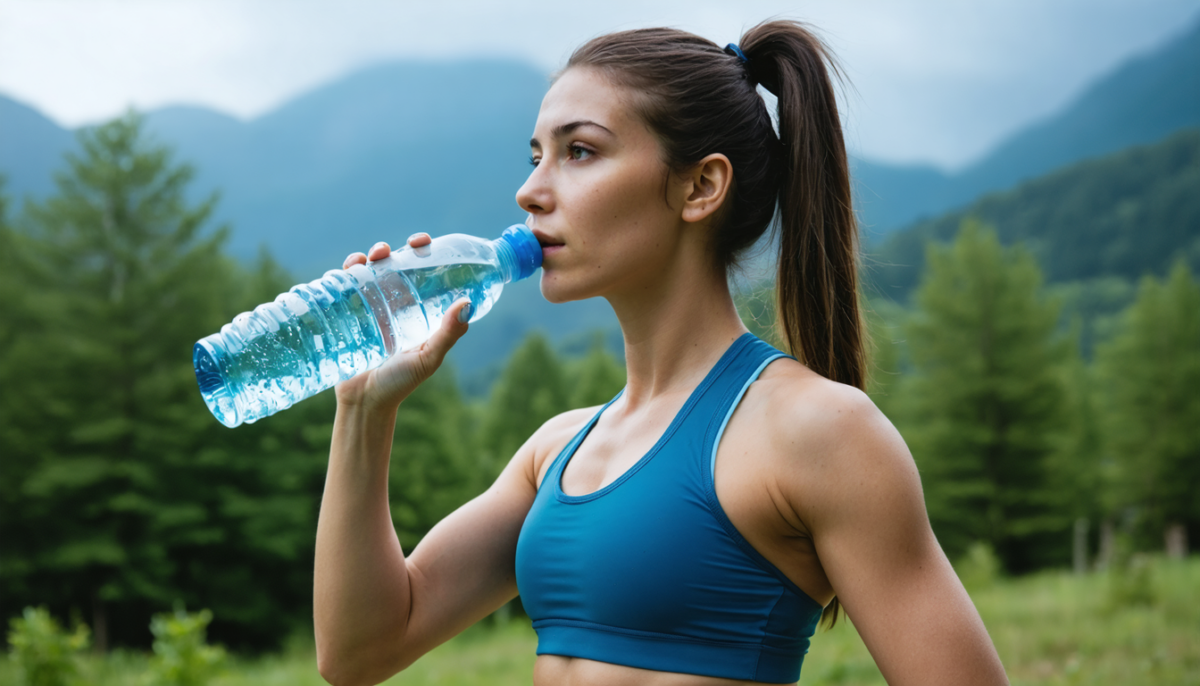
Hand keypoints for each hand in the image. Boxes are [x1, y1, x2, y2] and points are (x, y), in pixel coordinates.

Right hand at [334, 233, 471, 411]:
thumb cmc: (400, 383)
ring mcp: (368, 308)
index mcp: (416, 309)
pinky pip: (344, 286)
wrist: (365, 403)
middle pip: (392, 266)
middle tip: (393, 248)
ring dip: (367, 256)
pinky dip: (346, 271)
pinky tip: (349, 268)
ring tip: (370, 257)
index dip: (423, 252)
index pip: (421, 272)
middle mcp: (393, 305)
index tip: (424, 242)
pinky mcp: (345, 315)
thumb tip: (467, 302)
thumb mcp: (428, 358)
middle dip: (391, 249)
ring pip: (367, 271)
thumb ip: (448, 334)